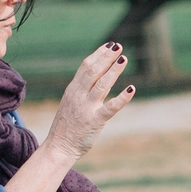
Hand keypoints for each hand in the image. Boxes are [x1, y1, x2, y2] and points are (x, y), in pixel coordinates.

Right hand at [47, 44, 135, 161]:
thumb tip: (102, 75)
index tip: (109, 45)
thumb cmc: (67, 125)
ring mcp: (86, 107)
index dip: (98, 54)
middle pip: (93, 70)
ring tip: (124, 59)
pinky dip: (122, 98)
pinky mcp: (95, 121)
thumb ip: (86, 89)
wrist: (59, 146)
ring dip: (114, 71)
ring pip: (102, 84)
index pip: (85, 66)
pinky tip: (131, 89)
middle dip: (106, 57)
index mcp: (73, 89)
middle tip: (118, 46)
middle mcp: (79, 95)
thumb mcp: (72, 102)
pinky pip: (110, 107)